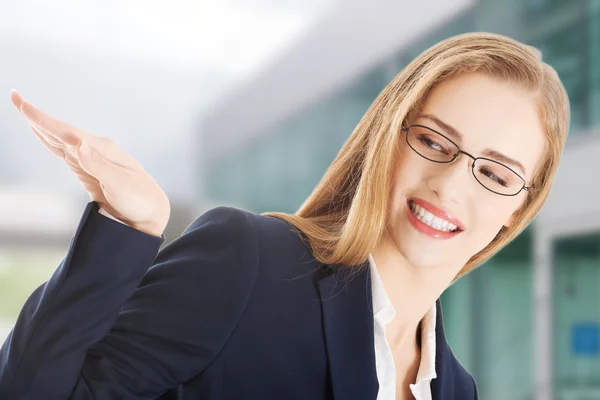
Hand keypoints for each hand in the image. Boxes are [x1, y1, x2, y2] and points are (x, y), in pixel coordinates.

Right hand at [11, 90, 169, 236]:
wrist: (151, 212)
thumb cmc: (139, 198)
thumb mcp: (119, 184)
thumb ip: (98, 166)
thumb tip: (78, 145)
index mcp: (101, 150)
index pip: (66, 132)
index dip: (42, 119)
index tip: (23, 104)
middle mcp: (95, 149)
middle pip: (60, 130)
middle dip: (37, 116)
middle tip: (15, 96)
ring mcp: (91, 159)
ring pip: (60, 139)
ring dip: (41, 125)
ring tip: (23, 109)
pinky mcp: (87, 170)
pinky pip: (64, 152)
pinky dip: (51, 141)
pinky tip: (43, 134)